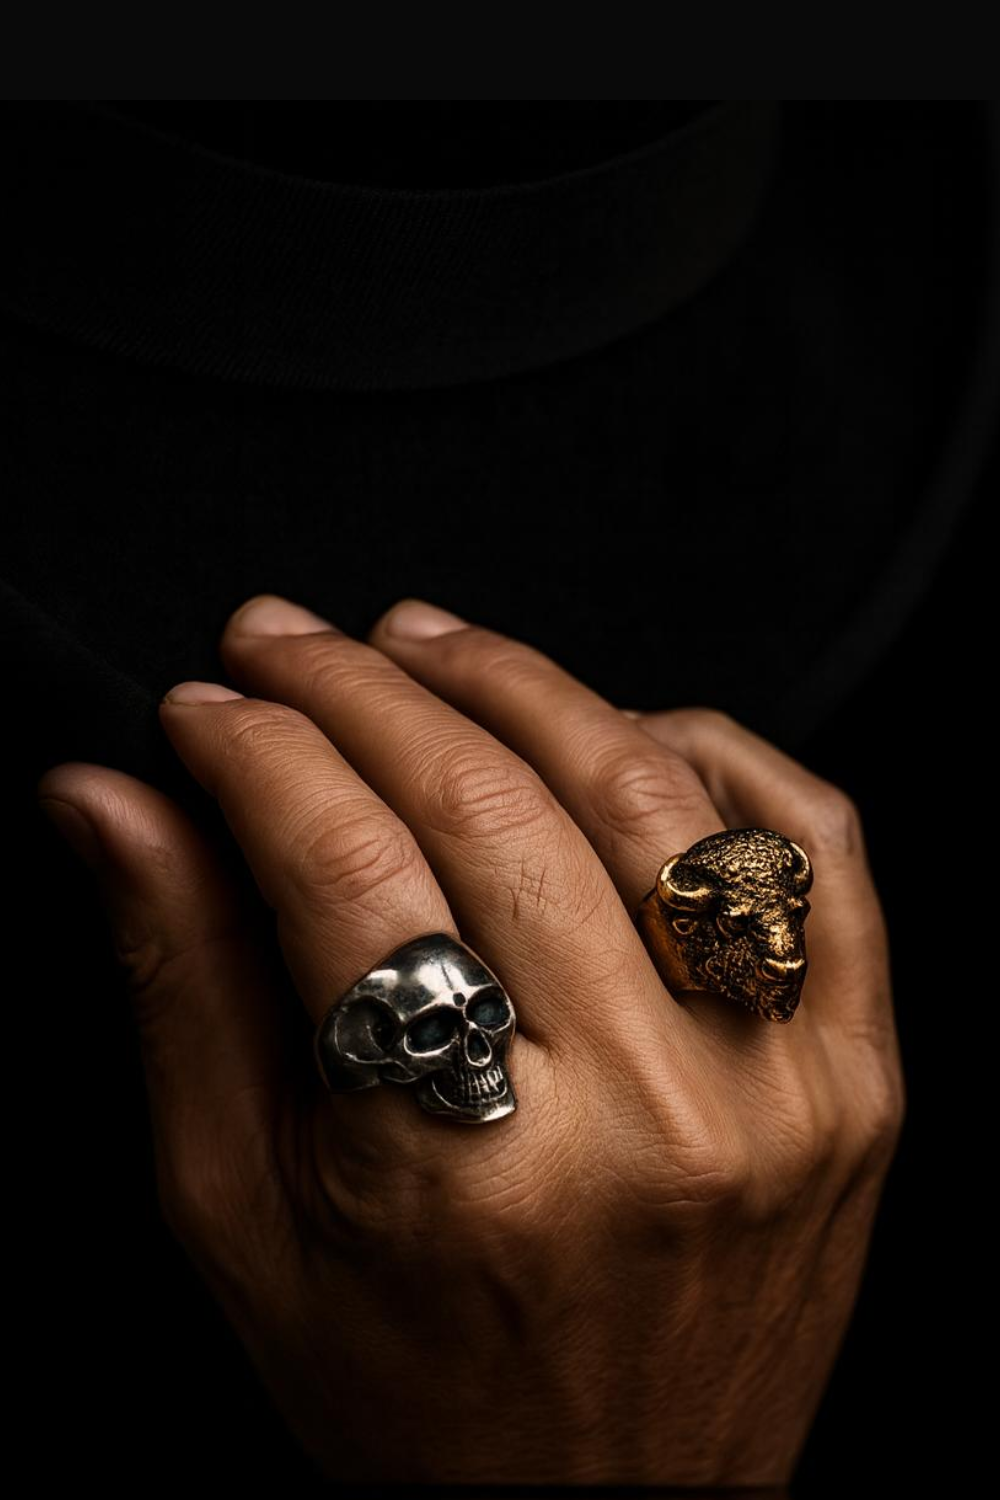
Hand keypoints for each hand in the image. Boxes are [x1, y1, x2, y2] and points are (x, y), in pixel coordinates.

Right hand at [37, 594, 904, 1485]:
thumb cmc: (408, 1397)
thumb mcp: (242, 1220)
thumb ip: (181, 985)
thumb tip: (109, 803)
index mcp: (467, 1171)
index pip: (342, 868)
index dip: (256, 753)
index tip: (204, 708)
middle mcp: (644, 1116)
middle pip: (489, 806)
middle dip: (360, 688)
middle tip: (285, 640)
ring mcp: (777, 1089)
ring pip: (651, 796)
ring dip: (525, 684)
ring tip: (426, 642)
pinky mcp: (858, 1081)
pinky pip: (819, 852)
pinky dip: (720, 755)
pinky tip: (625, 729)